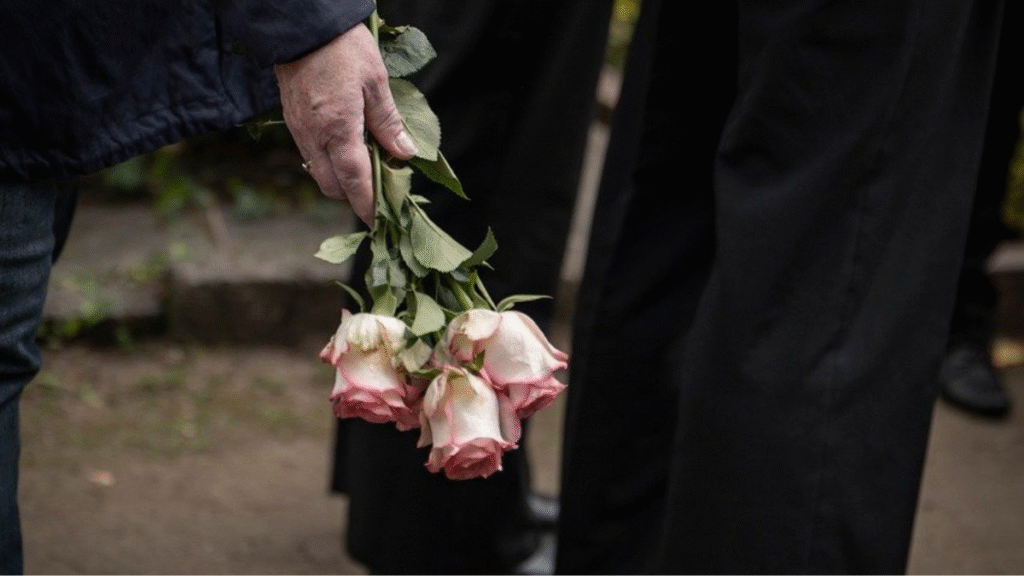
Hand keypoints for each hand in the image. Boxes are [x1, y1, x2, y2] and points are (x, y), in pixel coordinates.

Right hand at [274, 23, 417, 225]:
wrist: (301, 25)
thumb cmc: (342, 48)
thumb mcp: (375, 82)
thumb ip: (388, 123)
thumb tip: (404, 154)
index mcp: (338, 130)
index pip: (354, 182)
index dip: (367, 206)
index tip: (379, 222)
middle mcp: (314, 137)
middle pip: (332, 186)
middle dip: (354, 196)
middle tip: (380, 190)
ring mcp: (299, 130)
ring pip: (318, 173)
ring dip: (341, 180)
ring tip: (366, 169)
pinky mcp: (292, 121)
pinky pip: (310, 155)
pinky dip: (328, 162)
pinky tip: (345, 148)